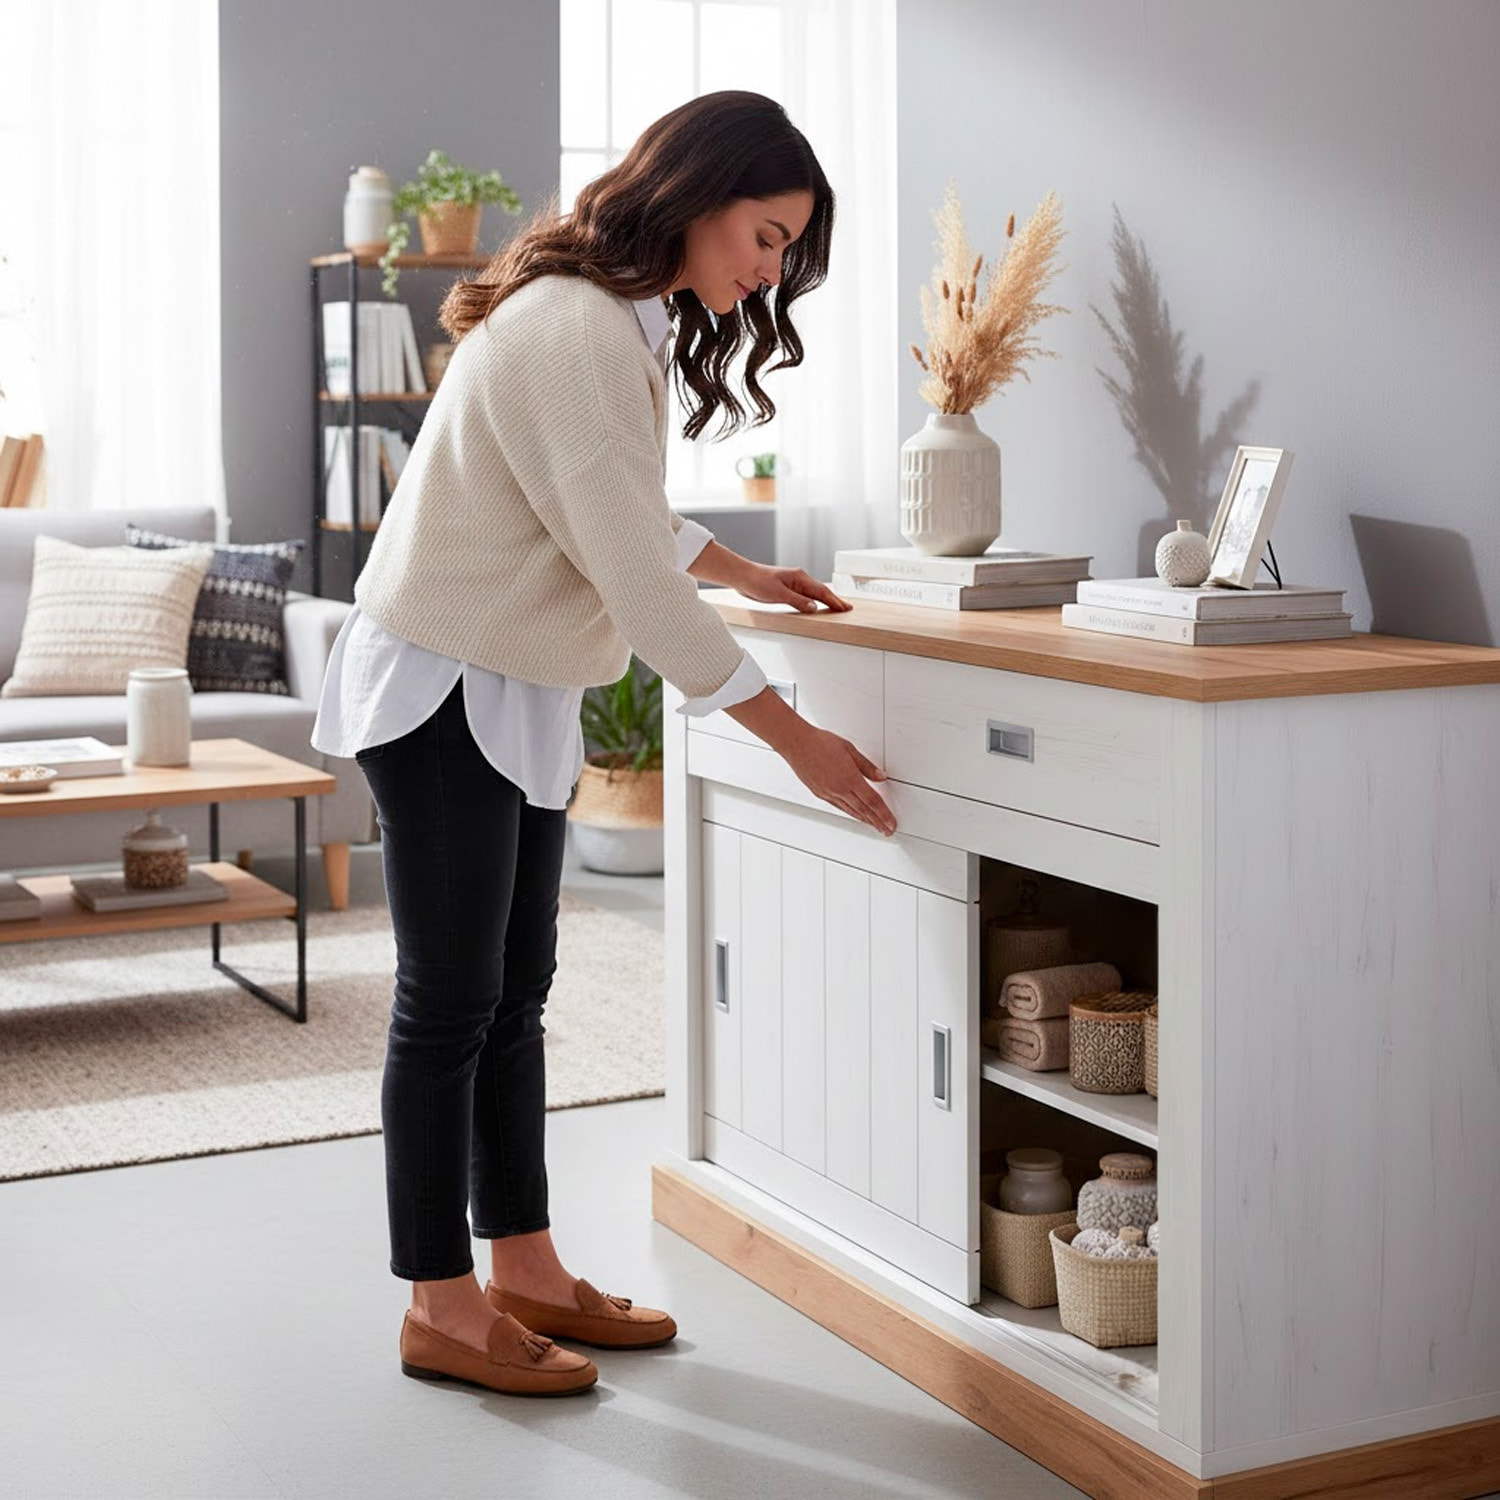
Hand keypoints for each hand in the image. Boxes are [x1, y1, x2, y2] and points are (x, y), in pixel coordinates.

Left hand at [734, 561, 850, 613]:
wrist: (742, 576)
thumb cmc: (757, 581)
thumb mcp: (778, 594)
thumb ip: (797, 601)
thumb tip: (814, 608)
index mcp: (799, 577)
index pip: (821, 592)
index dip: (834, 601)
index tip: (844, 608)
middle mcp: (799, 579)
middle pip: (820, 592)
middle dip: (834, 600)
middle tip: (847, 608)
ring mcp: (793, 584)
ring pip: (813, 594)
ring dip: (825, 601)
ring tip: (837, 607)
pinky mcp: (786, 589)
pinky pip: (805, 596)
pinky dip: (814, 601)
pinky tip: (816, 606)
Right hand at [781, 724, 896, 835]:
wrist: (797, 744)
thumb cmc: (820, 742)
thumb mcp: (849, 749)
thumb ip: (867, 766)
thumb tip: (881, 777)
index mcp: (849, 778)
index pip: (872, 801)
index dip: (884, 814)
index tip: (892, 823)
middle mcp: (839, 789)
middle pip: (864, 810)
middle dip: (878, 822)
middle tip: (887, 830)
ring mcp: (828, 793)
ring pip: (851, 811)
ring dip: (865, 821)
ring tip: (875, 827)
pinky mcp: (820, 794)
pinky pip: (840, 807)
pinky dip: (851, 814)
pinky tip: (856, 816)